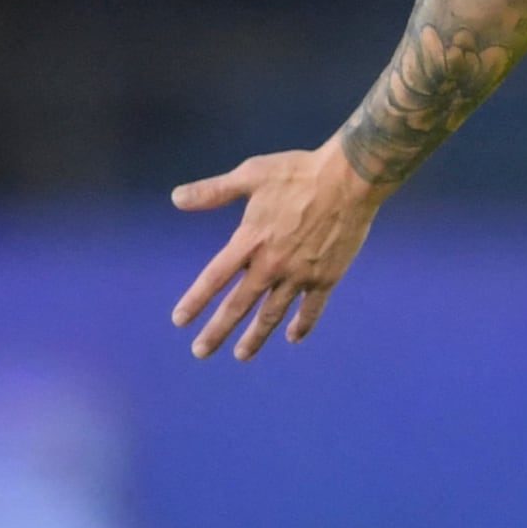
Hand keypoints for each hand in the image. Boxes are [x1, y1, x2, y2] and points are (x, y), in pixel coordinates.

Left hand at [168, 145, 382, 358]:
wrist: (349, 179)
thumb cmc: (298, 172)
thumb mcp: (251, 175)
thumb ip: (213, 192)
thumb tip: (176, 198)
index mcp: (250, 241)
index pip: (215, 279)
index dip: (196, 300)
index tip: (180, 320)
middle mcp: (272, 264)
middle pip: (239, 305)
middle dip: (217, 331)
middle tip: (200, 352)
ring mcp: (300, 275)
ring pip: (273, 314)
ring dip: (256, 337)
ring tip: (241, 355)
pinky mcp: (326, 277)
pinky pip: (312, 308)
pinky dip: (302, 325)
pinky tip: (292, 337)